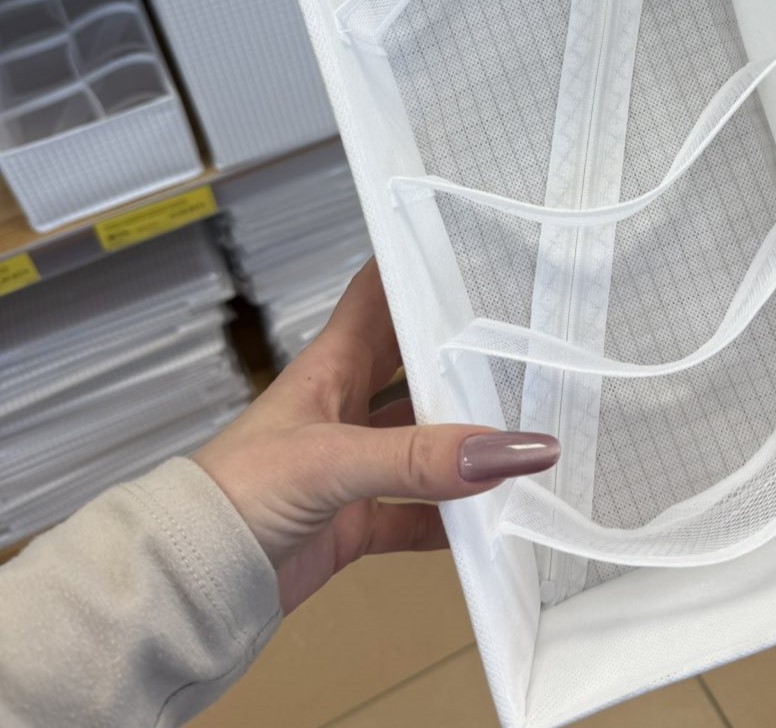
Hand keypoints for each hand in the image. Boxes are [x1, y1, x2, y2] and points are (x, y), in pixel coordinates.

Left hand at [194, 258, 558, 612]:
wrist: (192, 582)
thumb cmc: (240, 491)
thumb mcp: (332, 460)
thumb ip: (422, 457)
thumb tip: (518, 450)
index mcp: (332, 365)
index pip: (379, 294)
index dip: (418, 267)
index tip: (475, 249)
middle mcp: (346, 407)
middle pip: (415, 363)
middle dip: (463, 351)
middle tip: (525, 336)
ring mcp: (354, 466)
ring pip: (424, 440)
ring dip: (465, 438)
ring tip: (527, 425)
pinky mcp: (357, 522)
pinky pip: (418, 515)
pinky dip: (453, 519)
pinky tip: (494, 516)